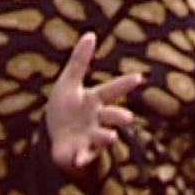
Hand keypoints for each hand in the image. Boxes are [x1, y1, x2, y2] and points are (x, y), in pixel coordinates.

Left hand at [45, 32, 141, 175]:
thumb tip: (90, 34)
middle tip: (128, 118)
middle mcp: (96, 119)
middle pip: (111, 116)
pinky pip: (82, 156)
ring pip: (101, 138)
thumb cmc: (67, 107)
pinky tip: (78, 160)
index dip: (123, 84)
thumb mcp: (69, 82)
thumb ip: (79, 61)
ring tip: (111, 136)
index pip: (110, 90)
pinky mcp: (78, 153)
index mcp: (94, 100)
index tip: (138, 77)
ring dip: (106, 137)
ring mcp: (89, 138)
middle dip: (119, 116)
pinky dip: (81, 159)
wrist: (56, 135)